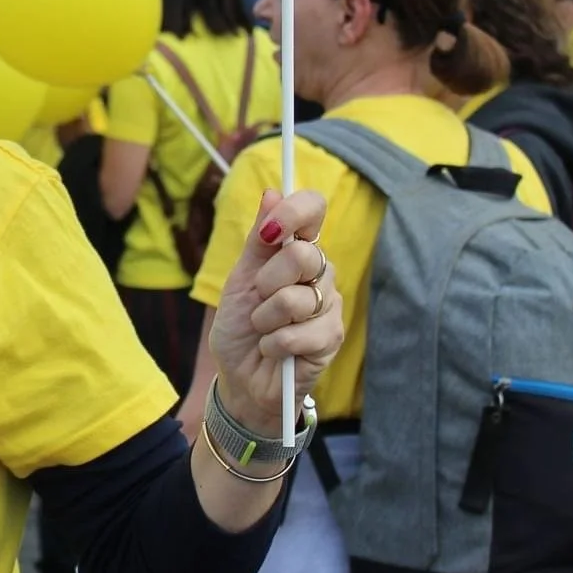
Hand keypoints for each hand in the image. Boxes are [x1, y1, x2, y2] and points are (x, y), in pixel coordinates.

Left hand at [208, 188, 342, 436]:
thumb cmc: (241, 327)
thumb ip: (258, 240)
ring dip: (265, 319)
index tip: (270, 230)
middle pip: (303, 254)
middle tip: (258, 300)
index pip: (313, 210)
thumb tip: (271, 193)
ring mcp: (329, 305)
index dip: (295, 211)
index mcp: (297, 250)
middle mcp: (320, 272)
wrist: (241, 379)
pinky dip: (274, 343)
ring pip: (296, 297)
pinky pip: (298, 332)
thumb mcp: (240, 279)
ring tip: (263, 330)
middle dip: (266, 282)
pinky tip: (273, 350)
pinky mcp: (332, 338)